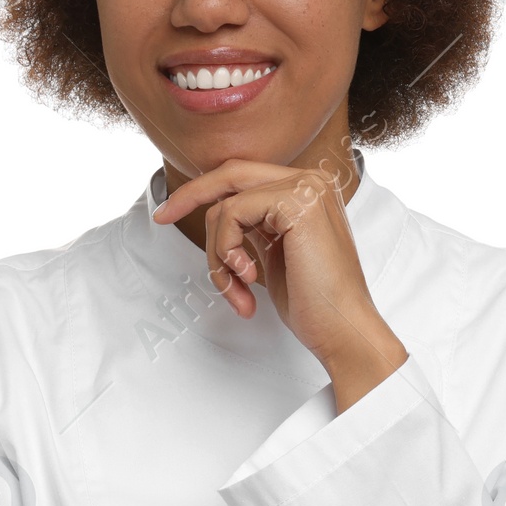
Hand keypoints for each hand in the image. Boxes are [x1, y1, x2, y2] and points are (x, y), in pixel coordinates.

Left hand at [153, 158, 406, 408]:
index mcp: (308, 190)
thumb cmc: (313, 304)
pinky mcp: (297, 203)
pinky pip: (232, 214)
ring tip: (238, 289)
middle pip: (230, 175)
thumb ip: (254, 227)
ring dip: (218, 254)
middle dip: (190, 197)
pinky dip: (227, 251)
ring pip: (226, 204)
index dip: (202, 190)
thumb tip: (216, 212)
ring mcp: (306, 188)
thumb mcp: (275, 254)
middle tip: (161, 220)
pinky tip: (249, 279)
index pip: (242, 176)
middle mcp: (311, 180)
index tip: (168, 213)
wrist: (344, 330)